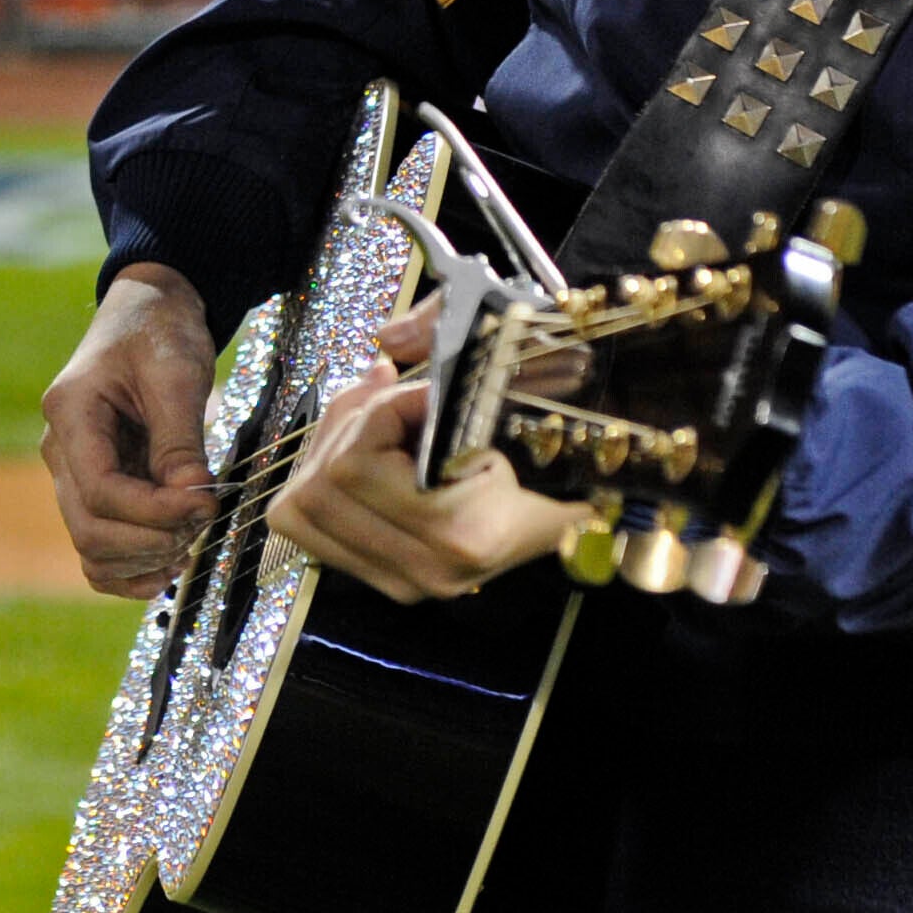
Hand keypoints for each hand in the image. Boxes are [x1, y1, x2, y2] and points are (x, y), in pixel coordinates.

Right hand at [40, 264, 220, 596]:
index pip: (101, 492)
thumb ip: (181, 440)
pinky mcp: (95, 490)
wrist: (149, 313)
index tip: (207, 505)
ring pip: (92, 550)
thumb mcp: (176, 374)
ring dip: (145, 558)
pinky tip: (171, 559)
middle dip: (153, 539)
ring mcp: (72, 475)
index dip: (155, 512)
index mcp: (70, 414)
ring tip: (191, 537)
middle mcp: (60, 450)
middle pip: (91, 531)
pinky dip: (133, 568)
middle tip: (203, 520)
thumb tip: (194, 501)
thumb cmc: (160, 332)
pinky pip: (99, 550)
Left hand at [270, 357, 588, 604]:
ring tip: (379, 416)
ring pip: (305, 508)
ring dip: (331, 448)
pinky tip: (369, 448)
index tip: (425, 388)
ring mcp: (410, 582)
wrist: (607, 478)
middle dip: (348, 422)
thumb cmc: (563, 415)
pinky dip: (324, 478)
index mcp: (468, 532)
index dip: (379, 409)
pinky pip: (312, 528)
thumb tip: (388, 343)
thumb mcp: (513, 358)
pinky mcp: (393, 579)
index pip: (358, 466)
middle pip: (322, 485)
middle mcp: (433, 569)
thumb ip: (443, 331)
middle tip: (394, 391)